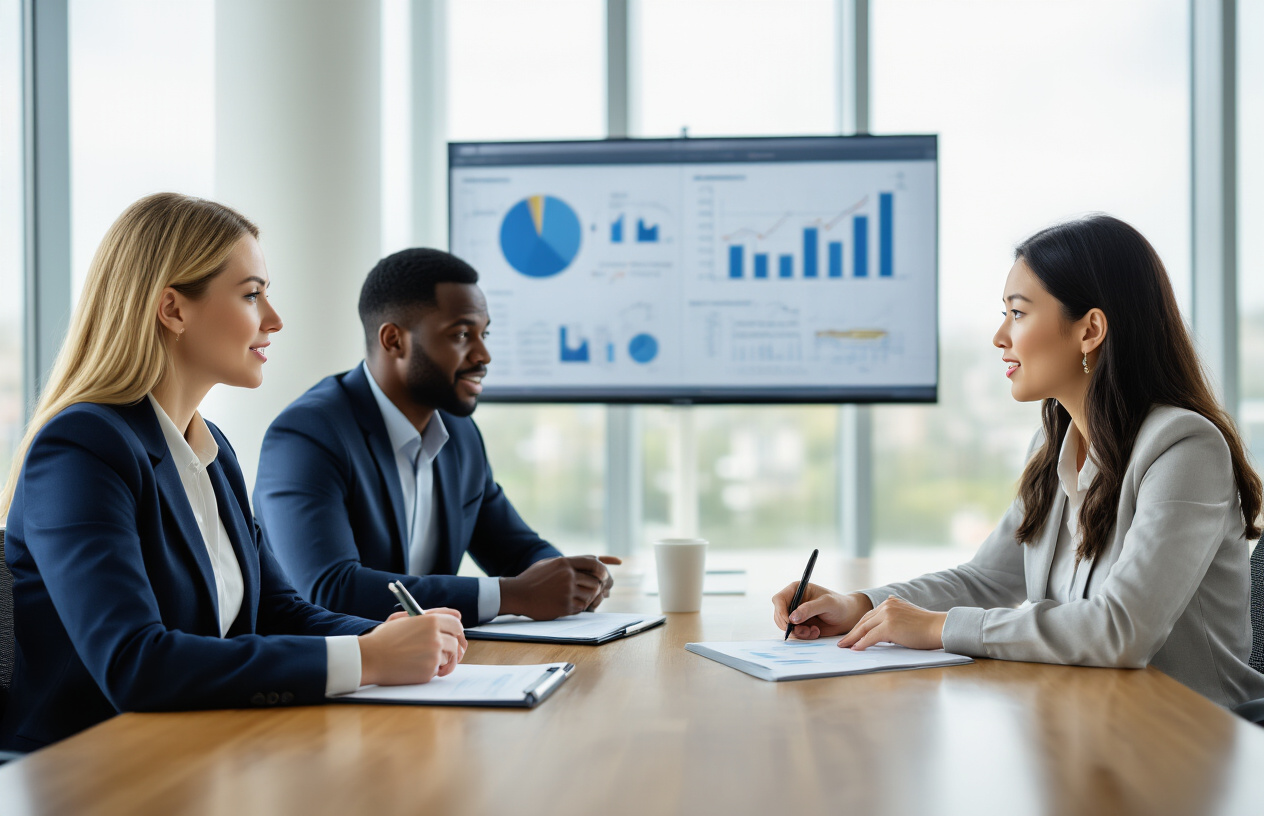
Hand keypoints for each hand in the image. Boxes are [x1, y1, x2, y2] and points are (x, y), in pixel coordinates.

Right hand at [358, 607, 465, 685]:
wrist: (369, 659)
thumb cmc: (384, 638)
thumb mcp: (403, 618)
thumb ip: (427, 616)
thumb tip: (447, 615)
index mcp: (430, 621)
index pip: (456, 623)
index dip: (456, 629)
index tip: (455, 634)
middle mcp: (435, 637)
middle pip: (456, 642)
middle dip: (453, 646)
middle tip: (448, 650)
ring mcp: (433, 656)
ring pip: (449, 657)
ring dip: (442, 659)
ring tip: (425, 658)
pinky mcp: (429, 672)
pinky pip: (438, 670)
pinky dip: (431, 669)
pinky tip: (417, 666)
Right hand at [499, 555, 622, 619]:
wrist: (517, 594)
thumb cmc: (532, 579)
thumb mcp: (549, 564)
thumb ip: (567, 562)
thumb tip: (586, 559)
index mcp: (564, 562)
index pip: (593, 563)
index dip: (602, 570)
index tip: (604, 576)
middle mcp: (567, 575)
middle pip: (595, 581)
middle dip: (597, 587)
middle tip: (597, 592)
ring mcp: (566, 591)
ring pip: (590, 595)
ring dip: (588, 598)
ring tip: (579, 598)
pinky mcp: (564, 606)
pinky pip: (581, 607)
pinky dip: (580, 607)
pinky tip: (571, 605)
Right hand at [771, 582, 872, 638]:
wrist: (847, 617)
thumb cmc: (838, 605)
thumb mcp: (826, 603)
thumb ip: (809, 609)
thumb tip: (792, 618)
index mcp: (796, 590)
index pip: (779, 599)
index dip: (780, 611)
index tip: (789, 622)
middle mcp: (793, 601)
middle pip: (778, 615)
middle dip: (789, 625)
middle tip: (804, 629)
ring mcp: (795, 614)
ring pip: (785, 626)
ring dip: (798, 632)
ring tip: (814, 630)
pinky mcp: (799, 625)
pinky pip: (794, 633)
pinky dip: (804, 636)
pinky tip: (815, 631)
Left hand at [836, 596, 946, 650]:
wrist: (939, 628)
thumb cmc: (926, 627)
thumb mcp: (907, 615)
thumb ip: (895, 617)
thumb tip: (884, 628)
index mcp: (891, 602)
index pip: (870, 615)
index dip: (859, 626)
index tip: (851, 634)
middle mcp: (887, 605)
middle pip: (864, 621)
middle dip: (852, 633)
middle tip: (842, 642)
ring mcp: (887, 614)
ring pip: (864, 628)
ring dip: (852, 639)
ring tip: (844, 647)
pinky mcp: (889, 626)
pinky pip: (870, 637)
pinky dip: (861, 644)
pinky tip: (855, 649)